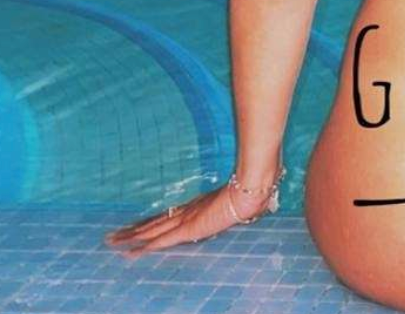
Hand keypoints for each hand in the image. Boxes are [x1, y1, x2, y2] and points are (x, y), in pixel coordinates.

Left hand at [104, 181, 268, 258]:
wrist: (252, 190)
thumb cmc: (252, 194)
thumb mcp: (243, 203)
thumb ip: (242, 205)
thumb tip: (256, 206)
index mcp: (197, 207)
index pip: (167, 217)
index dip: (149, 223)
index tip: (134, 228)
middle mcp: (187, 213)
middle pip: (153, 224)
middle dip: (132, 231)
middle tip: (111, 237)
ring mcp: (187, 220)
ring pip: (151, 232)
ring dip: (130, 238)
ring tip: (111, 243)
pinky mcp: (189, 230)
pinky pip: (161, 241)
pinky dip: (144, 247)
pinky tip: (130, 253)